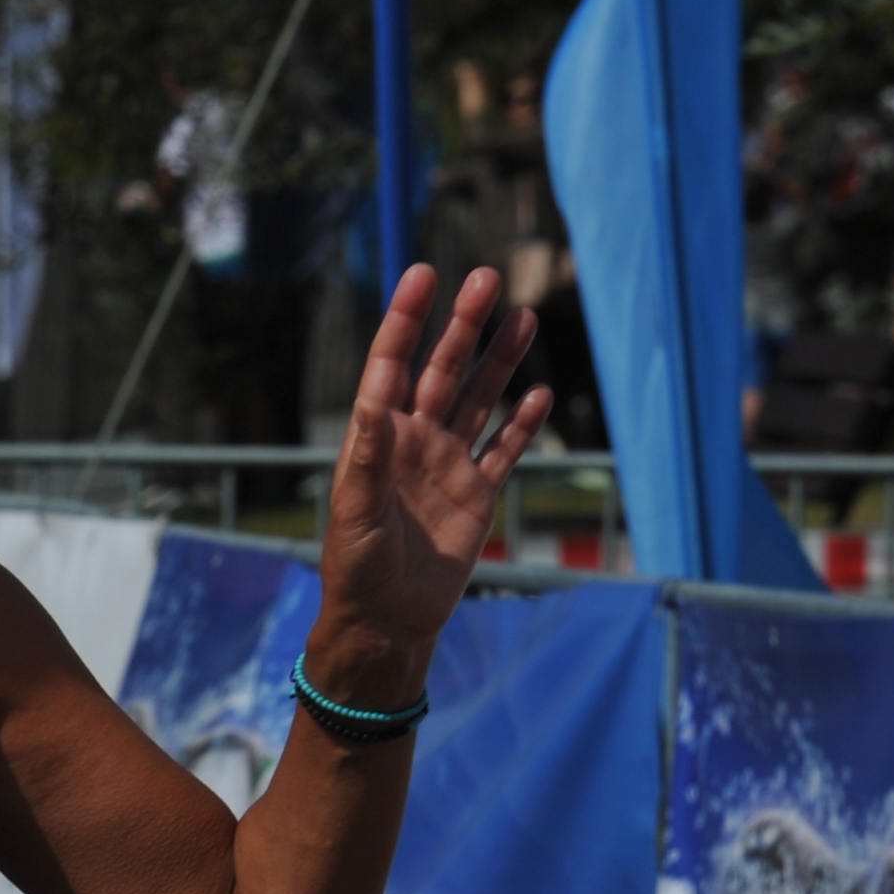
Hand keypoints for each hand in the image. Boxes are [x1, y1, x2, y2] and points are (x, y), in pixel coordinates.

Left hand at [310, 264, 549, 702]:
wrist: (388, 619)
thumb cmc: (355, 567)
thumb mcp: (354, 514)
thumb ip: (365, 461)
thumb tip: (372, 407)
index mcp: (377, 438)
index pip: (391, 367)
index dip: (406, 320)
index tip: (422, 274)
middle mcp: (414, 441)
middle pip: (443, 370)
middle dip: (464, 326)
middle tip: (488, 278)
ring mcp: (449, 464)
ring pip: (479, 400)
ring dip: (500, 361)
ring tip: (523, 317)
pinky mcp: (478, 494)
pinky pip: (505, 450)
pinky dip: (522, 424)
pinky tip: (539, 392)